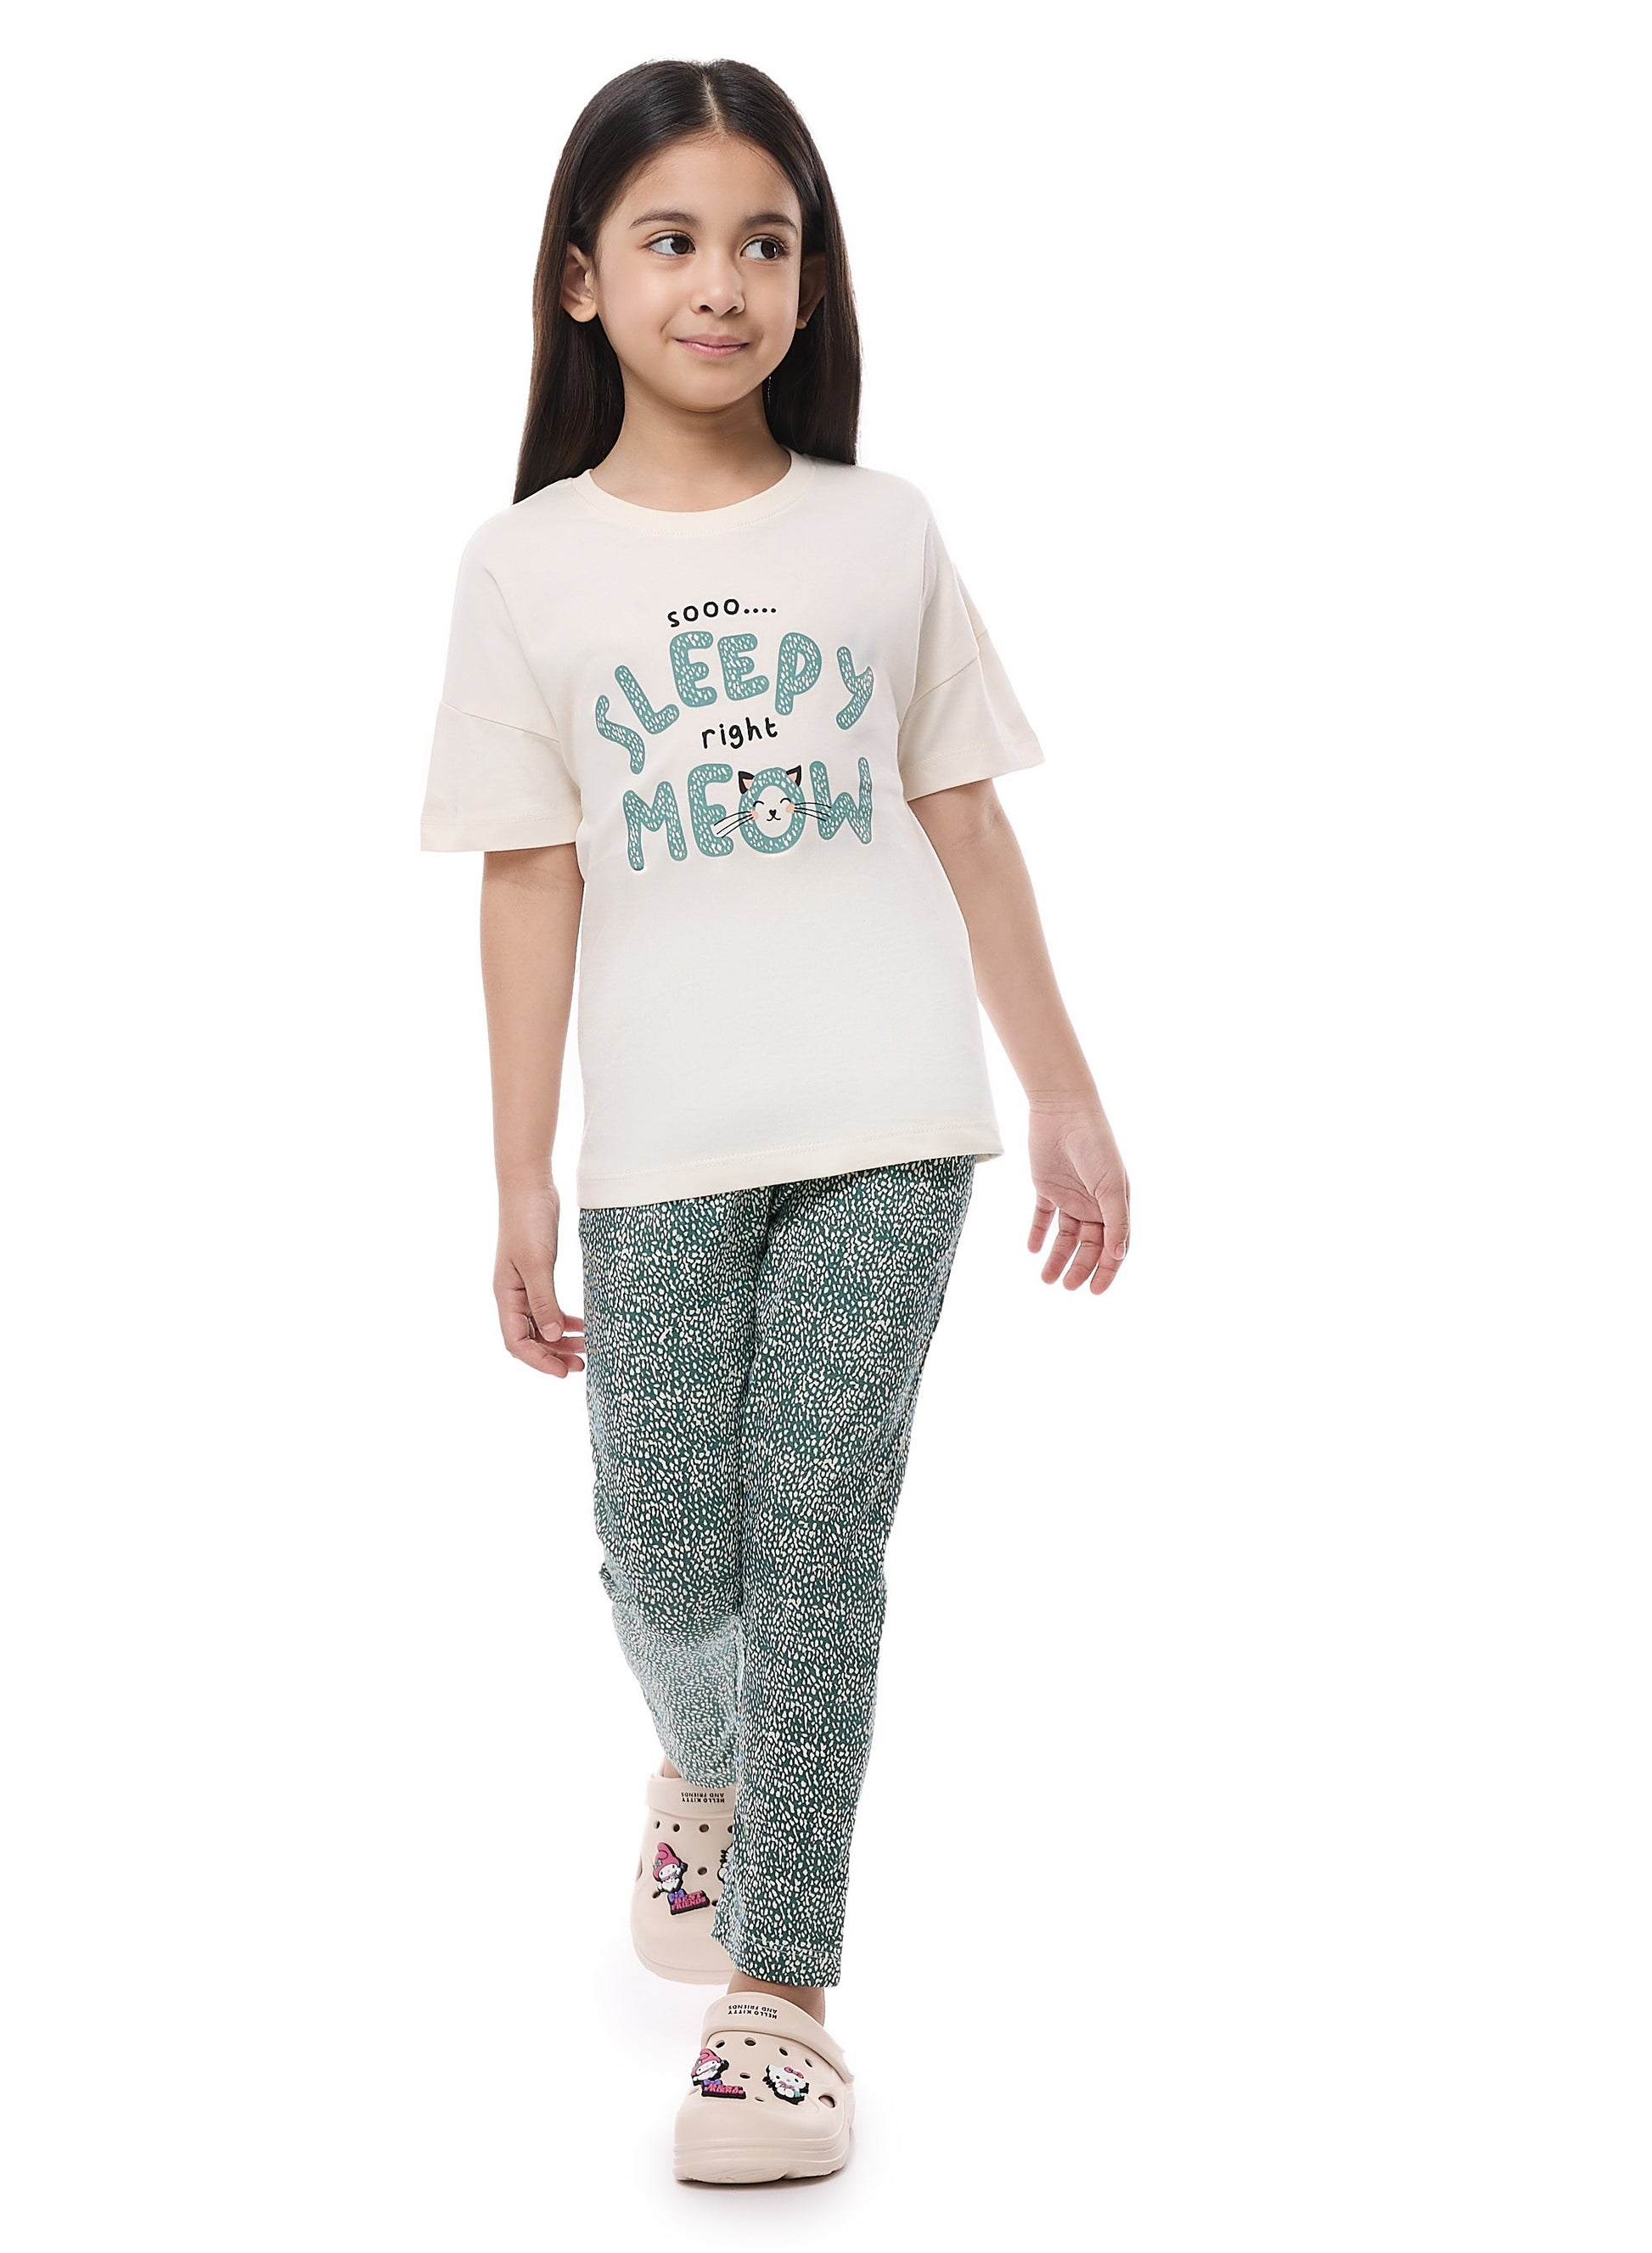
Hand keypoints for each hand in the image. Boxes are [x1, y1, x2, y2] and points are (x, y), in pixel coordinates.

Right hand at [495, 1177, 586, 1376]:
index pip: (516, 1342)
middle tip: (581, 1366)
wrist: (529, 1186)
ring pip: (540, 1325)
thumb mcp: (537, 1264)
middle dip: (553, 1355)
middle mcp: (512, 1295)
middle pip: (529, 1338)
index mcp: (506, 1295)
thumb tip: (553, 1335)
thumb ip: (544, 1300)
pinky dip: (563, 1320)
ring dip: (560, 1340)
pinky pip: (548, 1307)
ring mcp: (524, 1285)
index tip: (563, 1371)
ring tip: (586, 1350)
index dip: (539, 1360)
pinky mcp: (538, 1274)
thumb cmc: (528, 1221)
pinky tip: (582, 1325)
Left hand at [1027, 1099, 1130, 1293]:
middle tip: (1066, 1287)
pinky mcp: (1046, 1186)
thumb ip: (1116, 1221)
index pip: (1114, 1245)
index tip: (1095, 1291)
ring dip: (1057, 1257)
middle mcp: (1094, 1202)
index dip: (1107, 1270)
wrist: (1063, 1110)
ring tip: (1046, 1278)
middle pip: (1088, 1245)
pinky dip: (1037, 1233)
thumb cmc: (1095, 1145)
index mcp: (1115, 1204)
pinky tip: (1032, 1250)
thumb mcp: (1111, 1186)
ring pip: (1065, 1236)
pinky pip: (1042, 1216)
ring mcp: (1070, 1195)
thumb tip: (1118, 1256)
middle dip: (1080, 1268)